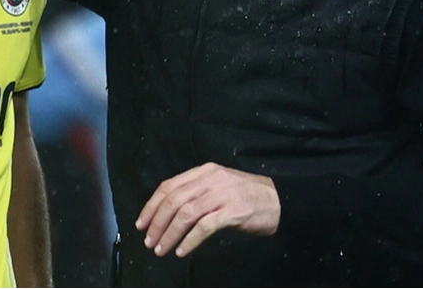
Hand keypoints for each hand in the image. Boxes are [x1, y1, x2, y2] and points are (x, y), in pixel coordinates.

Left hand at [135, 162, 279, 257]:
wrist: (280, 200)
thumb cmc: (247, 196)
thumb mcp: (218, 185)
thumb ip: (196, 192)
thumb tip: (168, 212)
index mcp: (203, 172)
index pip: (168, 186)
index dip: (151, 205)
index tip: (141, 223)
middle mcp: (210, 180)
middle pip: (173, 200)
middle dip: (156, 222)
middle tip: (148, 240)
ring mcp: (222, 195)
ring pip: (185, 213)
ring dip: (169, 233)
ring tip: (161, 249)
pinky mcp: (233, 211)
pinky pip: (204, 227)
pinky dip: (189, 240)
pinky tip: (182, 250)